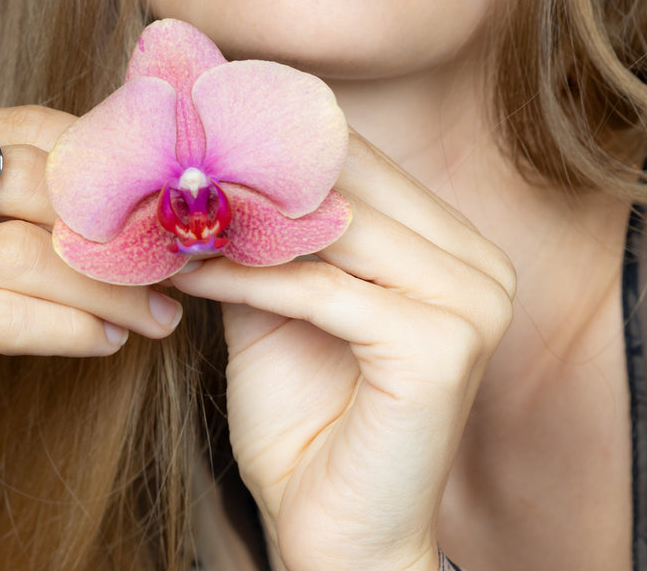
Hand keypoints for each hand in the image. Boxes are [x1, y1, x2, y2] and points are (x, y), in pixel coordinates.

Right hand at [0, 106, 183, 568]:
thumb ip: (24, 200)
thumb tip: (142, 177)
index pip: (20, 128)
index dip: (101, 163)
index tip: (164, 199)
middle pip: (20, 183)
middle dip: (109, 224)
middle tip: (171, 258)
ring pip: (20, 254)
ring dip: (105, 285)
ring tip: (156, 311)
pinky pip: (4, 317)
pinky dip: (73, 326)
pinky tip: (111, 339)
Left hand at [172, 130, 515, 570]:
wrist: (334, 533)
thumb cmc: (306, 418)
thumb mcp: (279, 302)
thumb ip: (266, 233)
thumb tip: (204, 160)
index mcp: (454, 245)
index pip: (362, 159)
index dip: (278, 135)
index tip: (199, 117)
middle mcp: (479, 264)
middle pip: (352, 182)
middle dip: (253, 169)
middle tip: (172, 155)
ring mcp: (472, 304)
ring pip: (335, 230)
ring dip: (240, 219)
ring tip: (168, 208)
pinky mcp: (442, 347)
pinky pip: (320, 291)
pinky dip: (245, 278)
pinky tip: (186, 271)